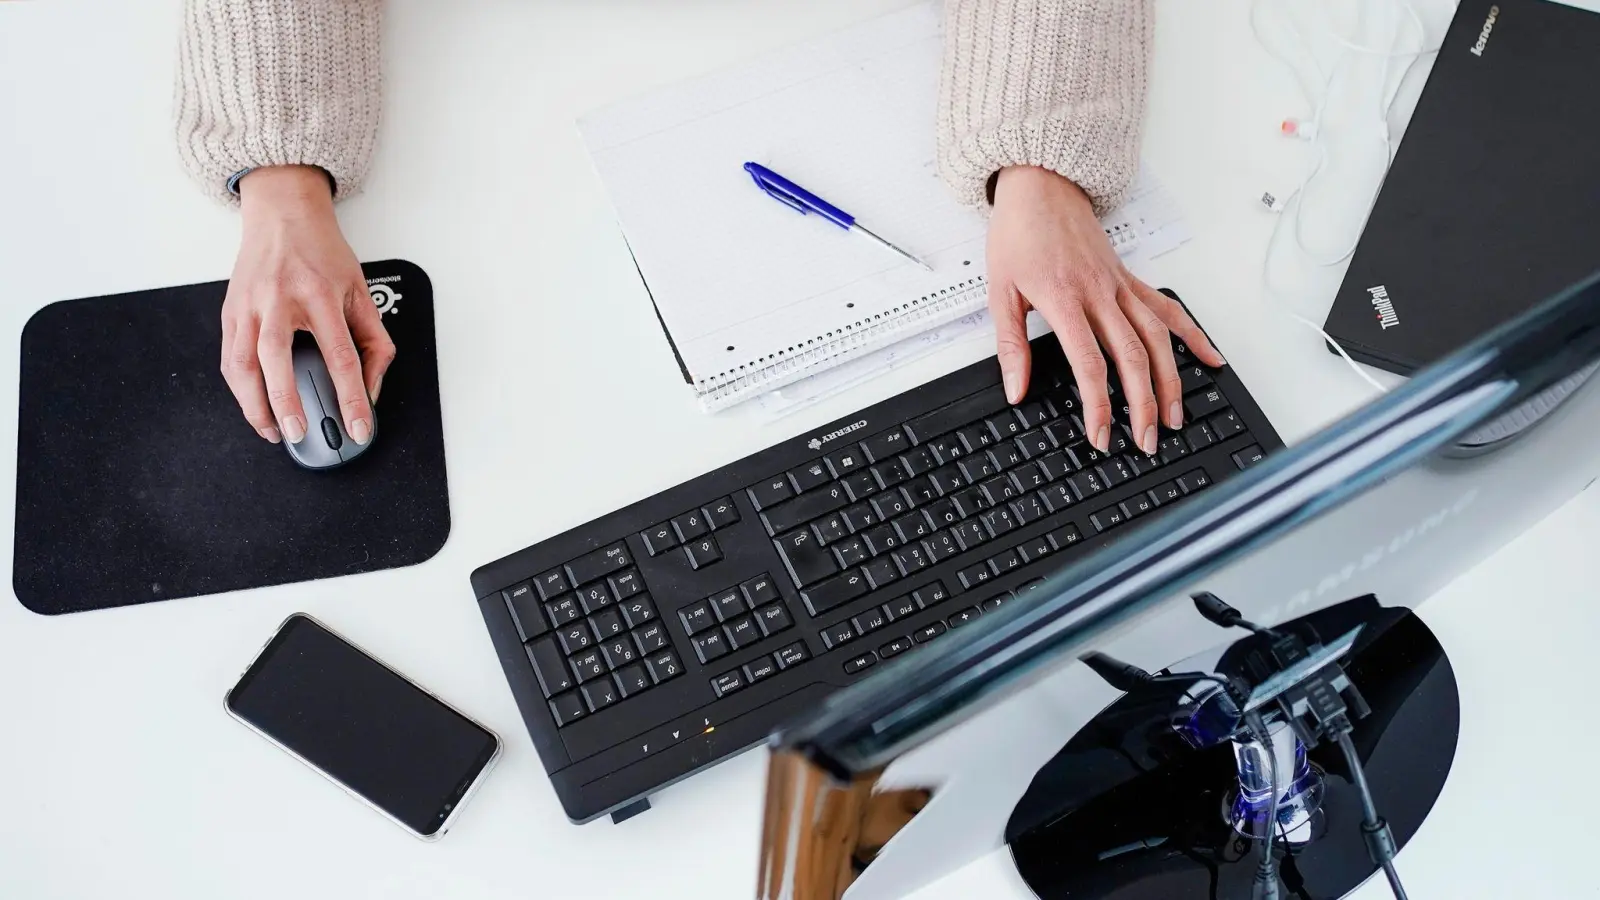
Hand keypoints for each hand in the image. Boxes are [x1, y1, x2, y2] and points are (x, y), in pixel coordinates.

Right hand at [220, 165, 393, 445]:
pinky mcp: (230, 311)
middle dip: (287, 402)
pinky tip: (253, 405)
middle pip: (278, 359)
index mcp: (319, 294)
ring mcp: (249, 305)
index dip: (352, 397)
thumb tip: (372, 387)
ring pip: (242, 363)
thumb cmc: (322, 252)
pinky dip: (239, 387)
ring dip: (254, 404)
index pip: (341, 356)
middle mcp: (279, 299)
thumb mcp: (361, 290)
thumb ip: (374, 341)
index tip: (359, 426)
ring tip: (273, 430)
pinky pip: (229, 357)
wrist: (282, 213)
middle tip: (298, 433)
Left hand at [986, 166, 1224, 455]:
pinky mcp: (1131, 279)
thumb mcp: (1000, 291)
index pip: (1090, 363)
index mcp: (1065, 300)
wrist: (1041, 187)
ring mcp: (1121, 286)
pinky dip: (1192, 334)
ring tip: (1175, 416)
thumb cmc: (1018, 235)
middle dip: (1143, 404)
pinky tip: (1210, 359)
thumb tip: (1016, 390)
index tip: (1102, 435)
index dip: (1099, 404)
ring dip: (1171, 380)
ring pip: (1158, 338)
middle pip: (1133, 357)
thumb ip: (1010, 345)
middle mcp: (1101, 294)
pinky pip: (1167, 309)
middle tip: (1146, 440)